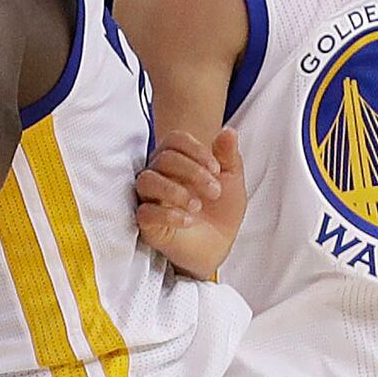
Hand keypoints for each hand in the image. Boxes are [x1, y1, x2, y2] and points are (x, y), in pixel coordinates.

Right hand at [134, 126, 246, 278]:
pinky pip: (145, 212)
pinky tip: (188, 221)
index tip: (217, 169)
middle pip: (163, 158)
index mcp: (178, 160)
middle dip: (192, 171)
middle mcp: (160, 174)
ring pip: (146, 181)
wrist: (219, 245)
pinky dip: (167, 214)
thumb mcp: (232, 181)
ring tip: (197, 206)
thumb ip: (229, 156)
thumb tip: (229, 131)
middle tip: (214, 192)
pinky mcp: (147, 223)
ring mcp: (150, 198)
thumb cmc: (221, 210)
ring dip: (174, 190)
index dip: (196, 150)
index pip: (175, 140)